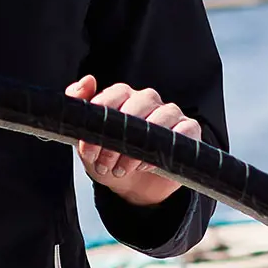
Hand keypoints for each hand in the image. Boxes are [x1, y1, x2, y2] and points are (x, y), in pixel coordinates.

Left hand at [66, 75, 202, 207]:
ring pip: (160, 118)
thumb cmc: (109, 157)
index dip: (102, 117)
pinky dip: (160, 150)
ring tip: (121, 169)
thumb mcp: (85, 137)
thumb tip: (86, 80)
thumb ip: (79, 107)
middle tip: (104, 162)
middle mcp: (148, 100)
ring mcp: (170, 113)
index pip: (115, 93)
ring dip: (136, 149)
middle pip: (138, 104)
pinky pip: (181, 132)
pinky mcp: (189, 130)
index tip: (89, 143)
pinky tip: (145, 165)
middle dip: (117, 138)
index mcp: (123, 96)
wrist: (132, 187)